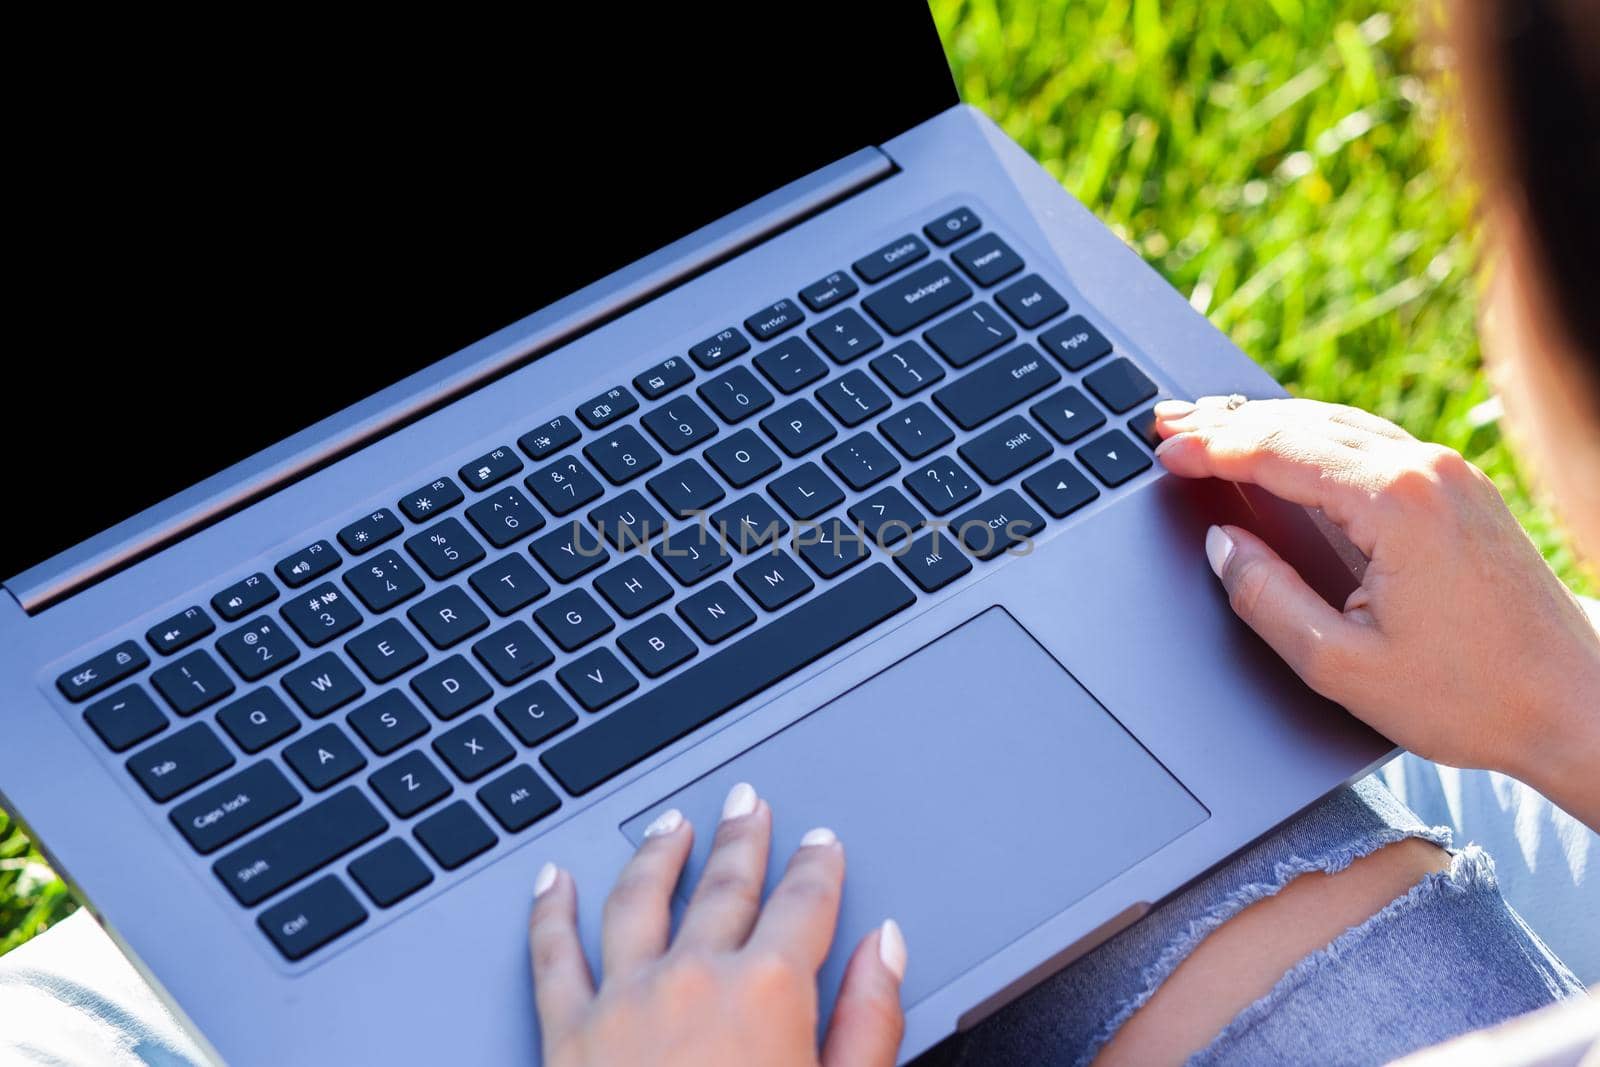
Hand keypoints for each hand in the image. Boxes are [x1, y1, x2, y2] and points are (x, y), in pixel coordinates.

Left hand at [528, 782, 907, 1066]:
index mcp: (768, 992)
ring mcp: (622, 1000)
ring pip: (638, 898)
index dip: (816, 866)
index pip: (804, 903)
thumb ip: (870, 1020)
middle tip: (746, 804)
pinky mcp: (563, 1034)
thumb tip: (885, 948)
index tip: (820, 843)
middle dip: (741, 838)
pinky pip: (551, 954)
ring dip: (658, 852)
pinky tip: (553, 882)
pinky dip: (550, 911)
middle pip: (724, 884)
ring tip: (670, 824)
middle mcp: (692, 978)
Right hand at [1154, 396, 1599, 828]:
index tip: (1164, 452)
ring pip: (1339, 424)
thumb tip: (1223, 545)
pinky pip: (1372, 443)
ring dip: (1270, 424)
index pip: (1279, 452)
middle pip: (1306, 424)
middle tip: (1169, 423)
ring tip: (1213, 425)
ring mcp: (1451, 475)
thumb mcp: (1341, 665)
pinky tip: (1289, 446)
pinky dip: (1315, 439)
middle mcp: (1428, 470)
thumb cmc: (1471, 697)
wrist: (1579, 707)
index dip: (1212, 449)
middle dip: (1230, 422)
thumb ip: (1267, 598)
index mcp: (1396, 503)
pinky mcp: (1463, 492)